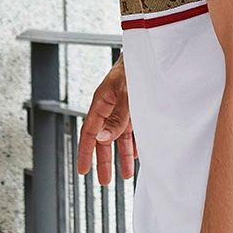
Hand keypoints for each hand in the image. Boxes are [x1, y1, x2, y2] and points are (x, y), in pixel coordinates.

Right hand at [77, 55, 137, 185]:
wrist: (148, 50)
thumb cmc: (134, 65)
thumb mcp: (126, 92)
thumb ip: (117, 116)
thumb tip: (103, 138)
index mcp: (102, 102)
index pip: (89, 133)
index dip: (85, 153)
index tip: (83, 170)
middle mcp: (111, 106)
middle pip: (104, 138)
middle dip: (104, 161)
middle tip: (103, 181)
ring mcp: (124, 107)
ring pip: (120, 136)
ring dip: (122, 155)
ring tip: (125, 174)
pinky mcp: (137, 106)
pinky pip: (133, 129)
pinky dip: (135, 143)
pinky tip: (138, 155)